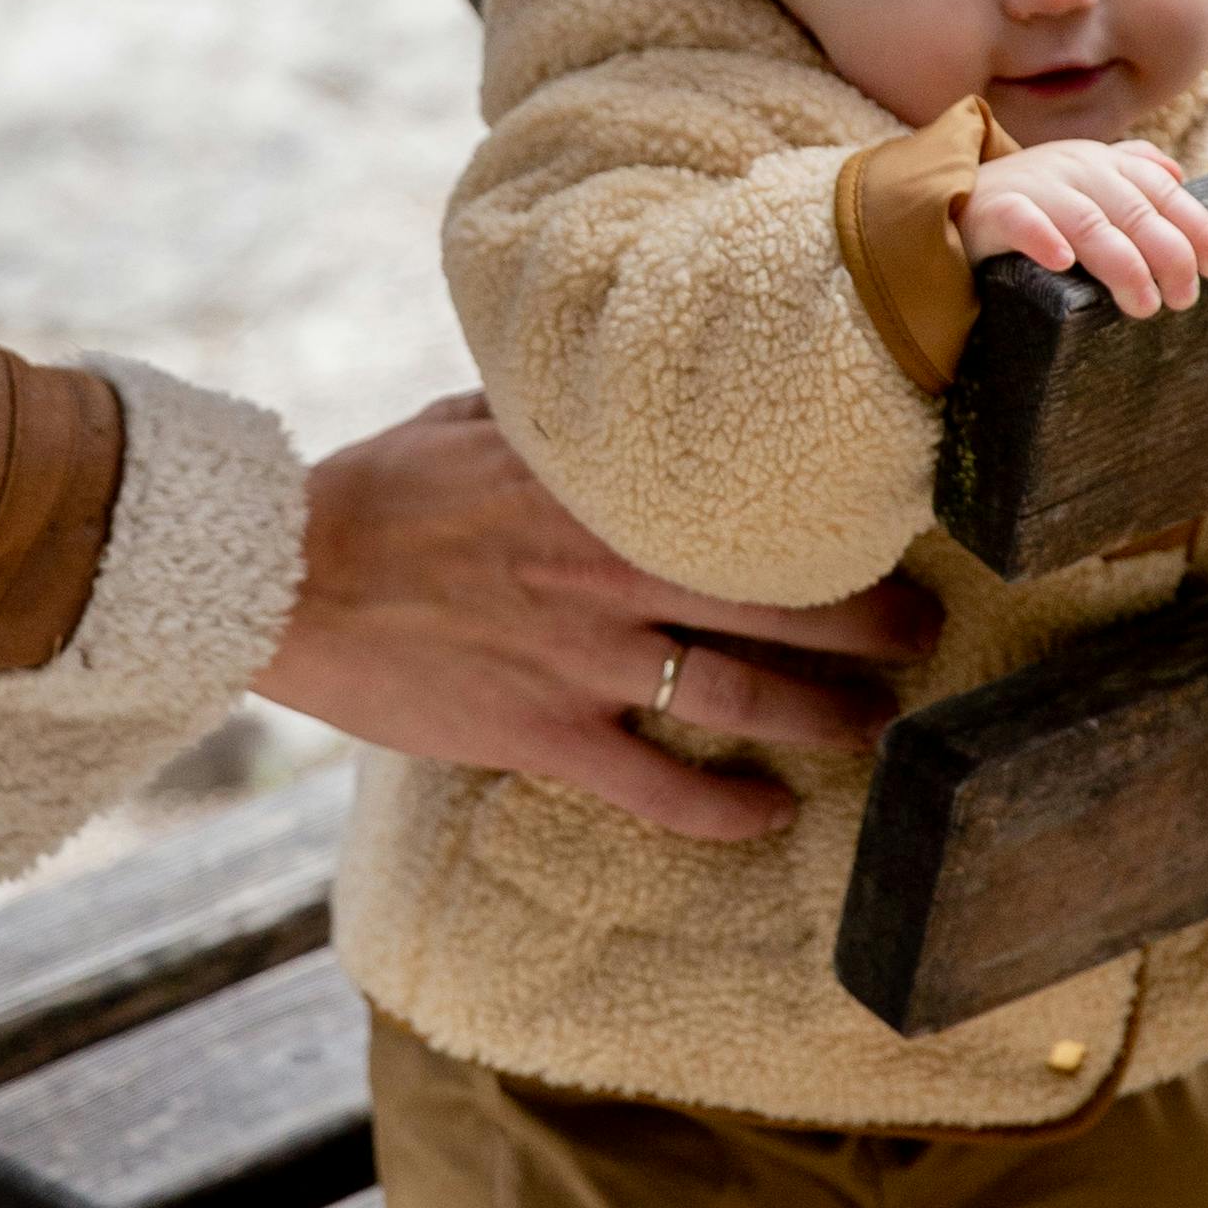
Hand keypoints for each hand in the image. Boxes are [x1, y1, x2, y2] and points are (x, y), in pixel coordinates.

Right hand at [256, 390, 937, 841]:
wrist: (283, 574)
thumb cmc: (375, 489)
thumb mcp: (476, 418)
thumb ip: (559, 418)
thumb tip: (610, 390)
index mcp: (604, 485)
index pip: (751, 496)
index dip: (832, 513)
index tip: (893, 515)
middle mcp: (613, 569)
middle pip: (782, 599)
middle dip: (869, 618)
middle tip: (924, 631)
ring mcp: (581, 657)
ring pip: (741, 694)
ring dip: (823, 715)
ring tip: (876, 727)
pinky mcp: (540, 733)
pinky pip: (656, 786)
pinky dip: (722, 810)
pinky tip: (770, 816)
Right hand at [955, 138, 1207, 318]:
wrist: (944, 204)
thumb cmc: (1027, 202)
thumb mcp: (1080, 180)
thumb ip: (1128, 172)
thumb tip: (1177, 175)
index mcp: (1101, 163)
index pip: (1161, 192)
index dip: (1195, 227)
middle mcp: (1072, 169)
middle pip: (1134, 211)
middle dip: (1167, 256)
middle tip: (1183, 300)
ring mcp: (1031, 186)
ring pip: (1089, 222)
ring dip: (1123, 264)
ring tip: (1144, 305)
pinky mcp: (990, 210)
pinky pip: (1019, 220)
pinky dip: (1042, 237)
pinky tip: (1062, 262)